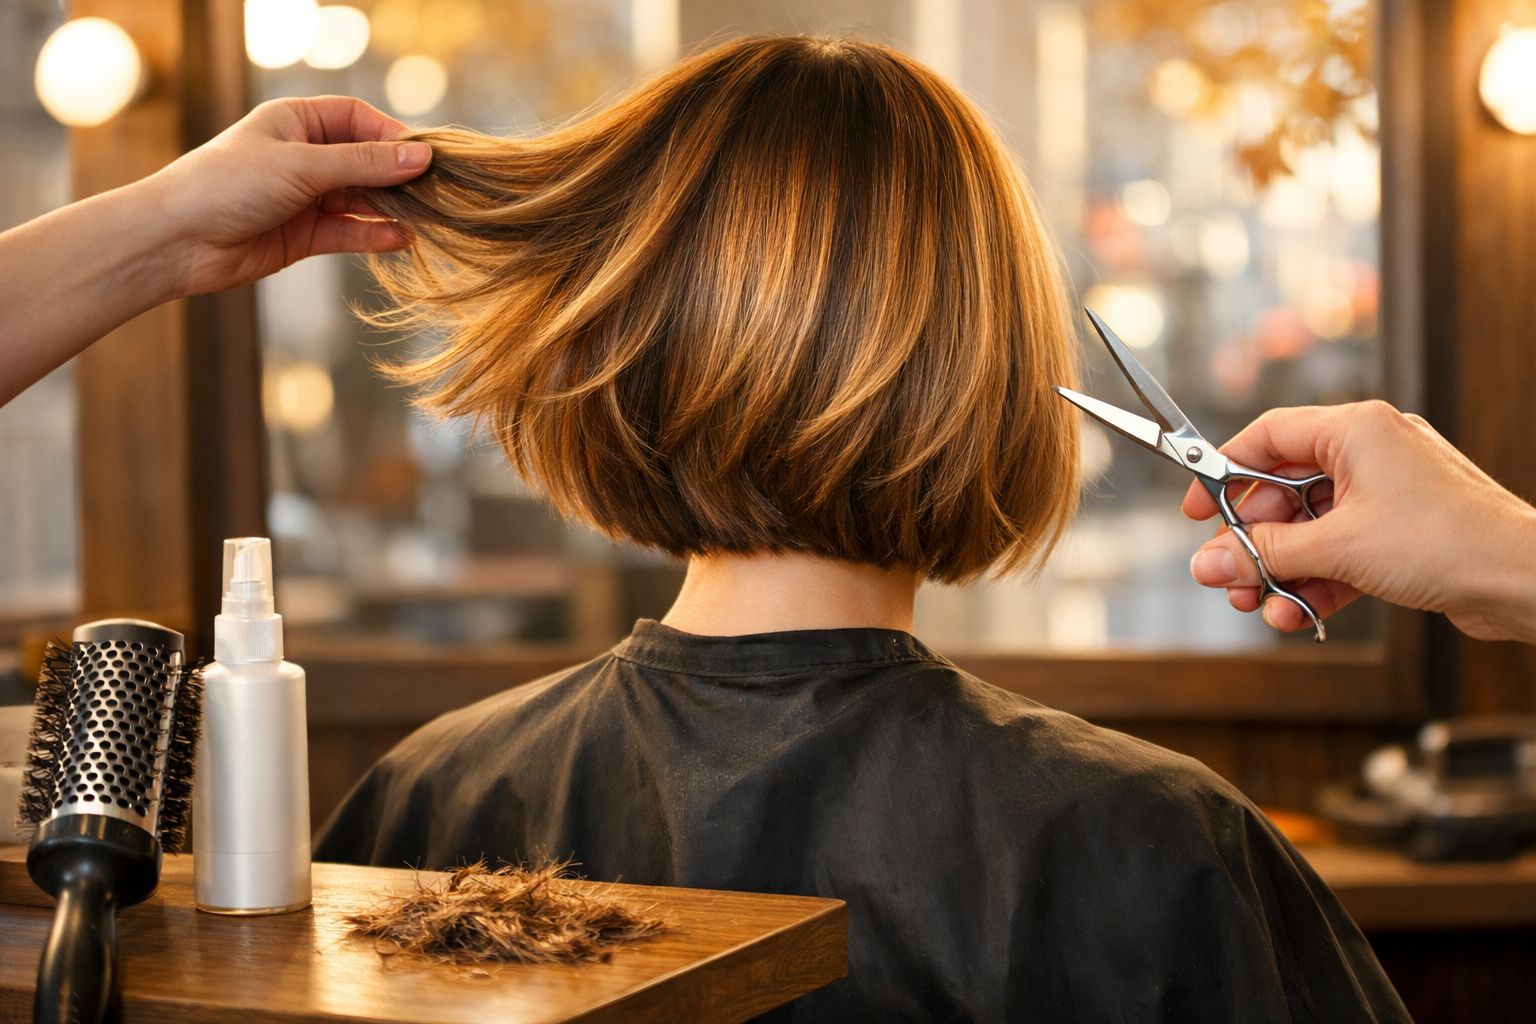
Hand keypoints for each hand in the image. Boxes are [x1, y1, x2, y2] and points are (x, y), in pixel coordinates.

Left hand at [142, 96, 431, 296]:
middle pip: (365, 161)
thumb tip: (422, 157)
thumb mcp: (301, 166)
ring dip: (390, 208)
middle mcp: (303, 156)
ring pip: (361, 199)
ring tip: (424, 219)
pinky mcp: (305, 235)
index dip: (393, 135)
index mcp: (296, 122)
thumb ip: (363, 164)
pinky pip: (350, 232)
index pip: (358, 119)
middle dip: (397, 176)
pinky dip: (374, 235)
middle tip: (433, 192)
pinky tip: (399, 238)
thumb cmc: (227, 185)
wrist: (176, 241)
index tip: (425, 156)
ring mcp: (306, 197)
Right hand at [1182, 401, 1535, 643]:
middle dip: (1253, 541)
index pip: (1268, 436)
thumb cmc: (1448, 542)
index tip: (1197, 510)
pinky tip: (1295, 614)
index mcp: (1356, 430)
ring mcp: (1388, 494)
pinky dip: (1316, 581)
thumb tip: (1210, 562)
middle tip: (1225, 575)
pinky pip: (1340, 551)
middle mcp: (1371, 453)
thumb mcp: (1336, 547)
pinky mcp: (1401, 533)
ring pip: (1310, 528)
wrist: (1525, 581)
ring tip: (1258, 604)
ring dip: (1280, 570)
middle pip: (1284, 491)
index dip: (1224, 471)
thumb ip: (1265, 553)